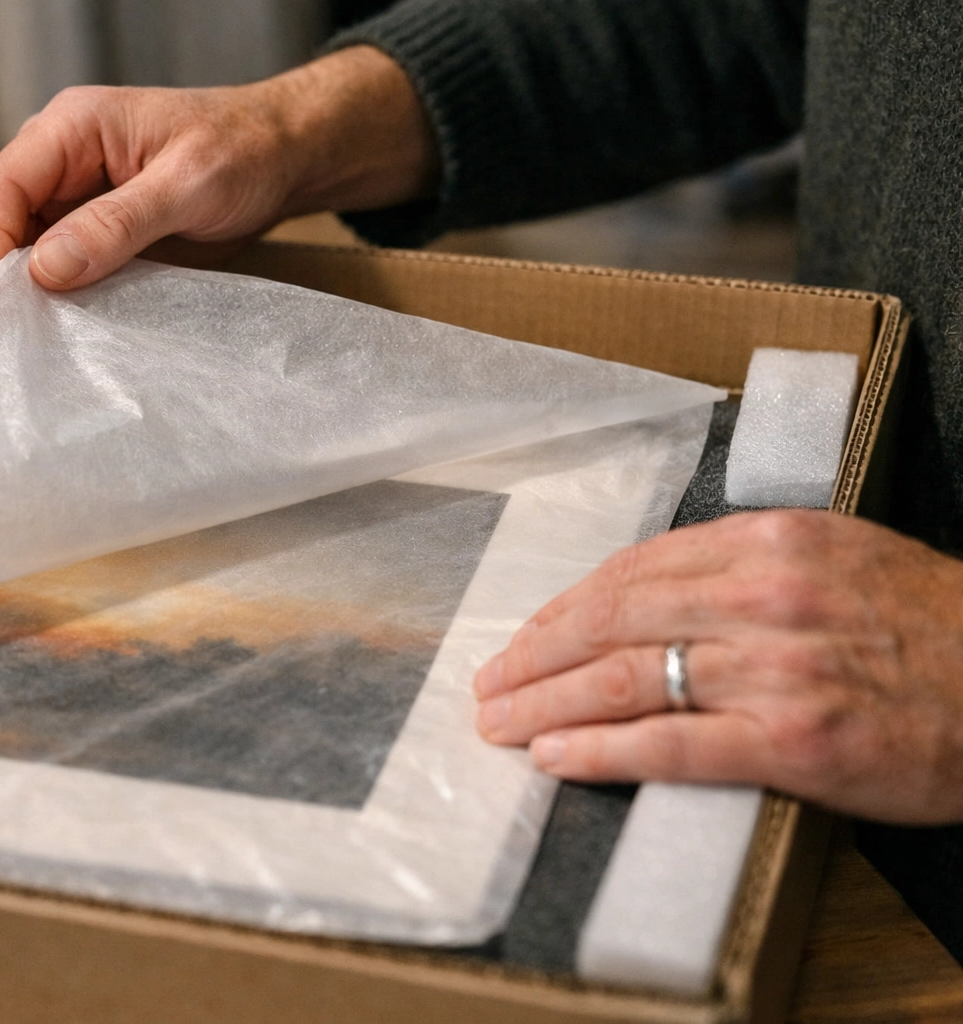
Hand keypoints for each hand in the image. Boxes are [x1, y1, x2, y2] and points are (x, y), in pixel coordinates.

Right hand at [0, 46, 436, 295]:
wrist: (283, 158)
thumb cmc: (245, 151)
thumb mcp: (188, 184)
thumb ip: (117, 223)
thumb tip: (46, 268)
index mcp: (71, 128)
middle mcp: (58, 159)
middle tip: (17, 330)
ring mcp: (69, 197)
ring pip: (9, 247)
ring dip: (14, 290)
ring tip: (37, 334)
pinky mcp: (87, 232)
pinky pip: (46, 266)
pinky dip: (45, 297)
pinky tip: (62, 326)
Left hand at [473, 510, 962, 823]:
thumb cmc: (931, 625)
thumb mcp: (836, 559)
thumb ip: (743, 566)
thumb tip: (651, 593)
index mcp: (767, 542)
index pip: (630, 573)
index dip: (562, 609)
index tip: (523, 636)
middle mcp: (763, 595)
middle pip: (610, 621)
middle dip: (533, 656)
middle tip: (487, 686)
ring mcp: (775, 668)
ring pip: (625, 679)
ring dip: (545, 704)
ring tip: (499, 724)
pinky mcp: (793, 739)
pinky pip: (671, 744)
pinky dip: (601, 749)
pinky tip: (555, 757)